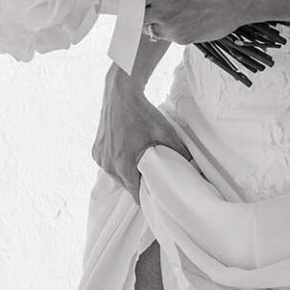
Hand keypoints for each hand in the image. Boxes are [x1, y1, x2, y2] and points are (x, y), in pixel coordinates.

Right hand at [92, 65, 191, 199]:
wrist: (121, 94)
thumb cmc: (142, 114)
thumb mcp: (165, 133)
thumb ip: (180, 152)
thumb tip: (193, 164)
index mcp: (124, 165)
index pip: (134, 193)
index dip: (145, 195)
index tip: (153, 194)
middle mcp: (109, 165)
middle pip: (125, 183)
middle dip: (137, 181)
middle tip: (149, 173)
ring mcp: (100, 157)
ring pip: (115, 174)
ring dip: (125, 170)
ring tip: (138, 160)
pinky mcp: (96, 150)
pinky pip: (107, 163)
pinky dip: (116, 161)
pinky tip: (126, 151)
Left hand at [142, 0, 260, 44]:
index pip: (131, 1)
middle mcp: (166, 14)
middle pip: (137, 19)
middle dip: (139, 11)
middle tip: (146, 2)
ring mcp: (175, 30)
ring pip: (152, 28)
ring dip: (156, 20)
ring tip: (172, 7)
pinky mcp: (186, 41)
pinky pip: (169, 34)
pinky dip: (171, 26)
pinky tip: (187, 14)